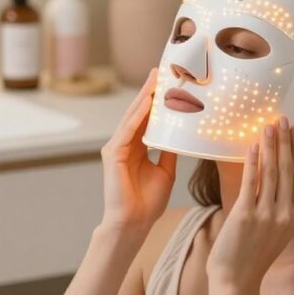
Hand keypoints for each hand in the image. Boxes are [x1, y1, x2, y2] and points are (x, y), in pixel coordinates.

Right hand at [100, 66, 177, 232]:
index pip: (147, 118)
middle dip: (149, 91)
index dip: (156, 100)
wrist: (134, 223)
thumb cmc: (147, 202)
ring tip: (155, 79)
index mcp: (136, 147)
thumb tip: (180, 135)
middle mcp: (125, 144)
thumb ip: (169, 152)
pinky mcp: (113, 154)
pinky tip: (147, 102)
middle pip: (138, 112)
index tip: (169, 82)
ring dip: (144, 97)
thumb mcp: (166, 171)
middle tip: (160, 70)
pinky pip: (127, 130)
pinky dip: (138, 115)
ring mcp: (117, 147)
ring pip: (132, 116)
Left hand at [205, 117, 293, 290]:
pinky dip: (253, 161)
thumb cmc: (251, 254)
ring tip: (268, 126)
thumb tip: (272, 173)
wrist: (236, 280)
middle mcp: (287, 215)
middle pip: (289, 170)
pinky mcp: (246, 215)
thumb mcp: (274, 230)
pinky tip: (252, 146)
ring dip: (270, 146)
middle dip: (286, 141)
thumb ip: (277, 205)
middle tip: (283, 118)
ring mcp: (268, 216)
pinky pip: (251, 182)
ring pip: (272, 172)